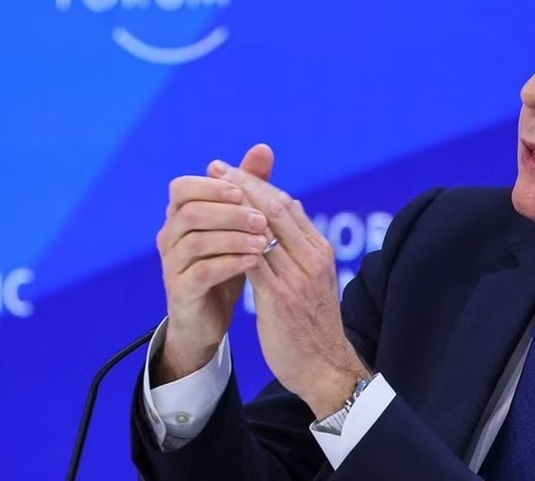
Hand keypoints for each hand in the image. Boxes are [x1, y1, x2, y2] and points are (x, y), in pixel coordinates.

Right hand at [154, 144, 274, 383]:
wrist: (208, 319)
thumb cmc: (224, 263)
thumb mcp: (238, 225)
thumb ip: (248, 186)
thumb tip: (263, 148)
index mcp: (179, 215)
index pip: (182, 187)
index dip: (211, 186)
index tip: (242, 190)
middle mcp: (169, 236)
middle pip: (190, 212)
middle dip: (229, 211)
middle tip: (262, 218)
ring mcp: (171, 264)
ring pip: (196, 241)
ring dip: (233, 237)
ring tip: (264, 241)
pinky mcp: (180, 291)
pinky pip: (201, 272)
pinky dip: (229, 263)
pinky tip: (254, 261)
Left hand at [211, 161, 370, 418]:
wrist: (325, 367)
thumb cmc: (313, 325)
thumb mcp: (312, 281)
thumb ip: (298, 250)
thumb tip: (286, 218)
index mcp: (319, 251)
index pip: (287, 205)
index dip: (258, 185)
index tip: (232, 170)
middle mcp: (312, 257)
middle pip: (275, 208)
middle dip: (243, 184)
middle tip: (217, 167)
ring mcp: (297, 276)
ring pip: (263, 228)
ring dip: (233, 206)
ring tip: (208, 190)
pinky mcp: (280, 297)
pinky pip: (253, 260)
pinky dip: (233, 241)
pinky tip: (212, 231)